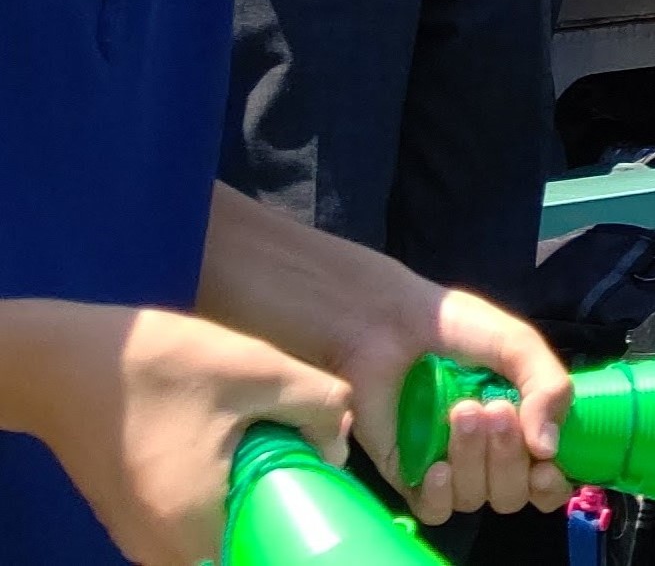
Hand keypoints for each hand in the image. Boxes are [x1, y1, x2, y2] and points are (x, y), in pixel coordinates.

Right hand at [33, 303, 349, 565]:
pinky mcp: (133, 519)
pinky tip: (226, 445)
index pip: (266, 553)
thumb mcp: (257, 369)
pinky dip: (218, 493)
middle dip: (278, 502)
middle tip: (294, 450)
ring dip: (248, 495)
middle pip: (244, 544)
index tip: (319, 477)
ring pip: (219, 533)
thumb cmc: (158, 364)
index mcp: (192, 529)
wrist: (64, 359)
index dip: (302, 517)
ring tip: (260, 440)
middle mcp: (160, 552)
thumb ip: (318, 405)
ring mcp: (140, 540)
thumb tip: (338, 445)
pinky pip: (192, 523)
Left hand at [331, 282, 573, 523]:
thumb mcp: (518, 344)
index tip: (545, 466)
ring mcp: (449, 468)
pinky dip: (440, 494)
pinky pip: (434, 510)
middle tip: (493, 409)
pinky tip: (436, 465)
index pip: (548, 480)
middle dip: (509, 459)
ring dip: (473, 461)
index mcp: (522, 425)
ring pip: (475, 500)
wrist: (389, 324)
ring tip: (460, 411)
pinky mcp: (408, 477)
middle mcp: (488, 455)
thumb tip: (549, 451)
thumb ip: (550, 388)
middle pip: (512, 495)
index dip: (551, 485)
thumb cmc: (457, 327)